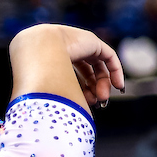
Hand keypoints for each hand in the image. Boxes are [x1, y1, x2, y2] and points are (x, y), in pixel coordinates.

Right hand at [10, 24, 124, 106]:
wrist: (38, 48)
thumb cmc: (38, 69)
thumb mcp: (51, 86)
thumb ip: (61, 96)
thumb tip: (71, 115)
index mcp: (54, 58)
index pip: (74, 75)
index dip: (83, 90)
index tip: (87, 103)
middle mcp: (68, 49)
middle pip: (87, 72)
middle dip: (93, 89)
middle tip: (96, 103)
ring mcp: (81, 43)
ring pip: (98, 66)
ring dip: (103, 84)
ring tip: (102, 98)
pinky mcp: (93, 41)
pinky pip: (109, 57)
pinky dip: (115, 72)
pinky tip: (117, 86)